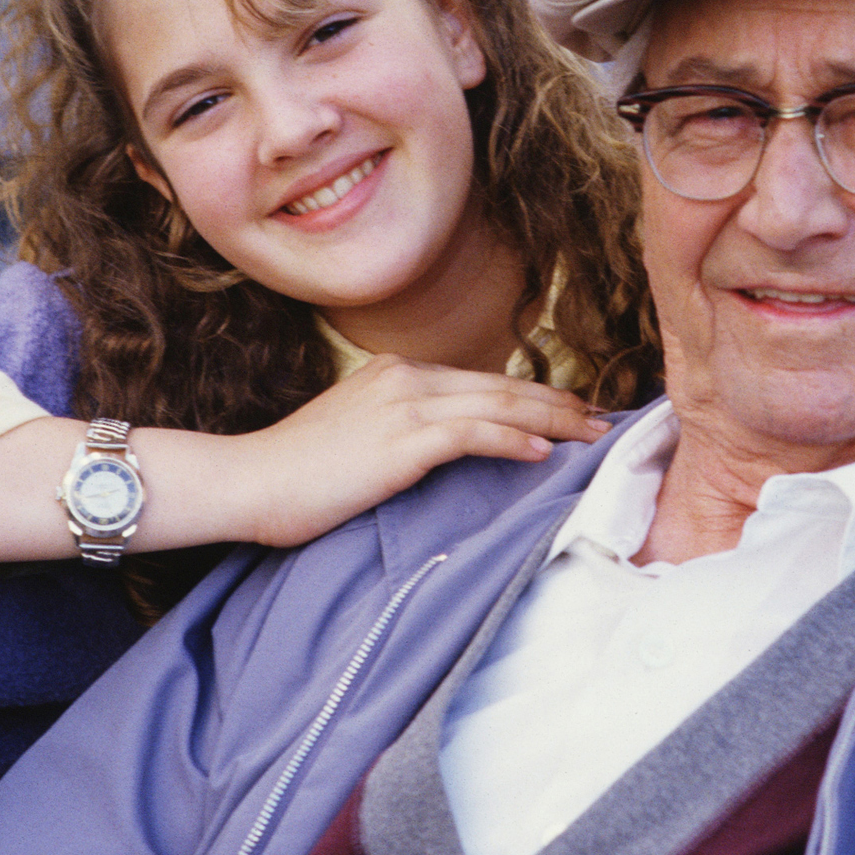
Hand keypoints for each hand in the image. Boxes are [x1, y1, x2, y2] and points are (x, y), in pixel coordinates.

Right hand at [235, 355, 610, 549]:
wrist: (249, 481)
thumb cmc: (298, 473)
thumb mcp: (358, 438)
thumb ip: (404, 432)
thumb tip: (450, 450)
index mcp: (397, 374)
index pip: (483, 382)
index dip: (535, 397)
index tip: (573, 413)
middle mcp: (406, 377)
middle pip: (502, 387)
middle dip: (560, 405)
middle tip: (605, 421)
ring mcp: (404, 404)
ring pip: (498, 405)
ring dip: (554, 421)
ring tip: (593, 437)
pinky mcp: (401, 439)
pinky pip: (473, 434)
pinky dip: (512, 441)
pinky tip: (543, 453)